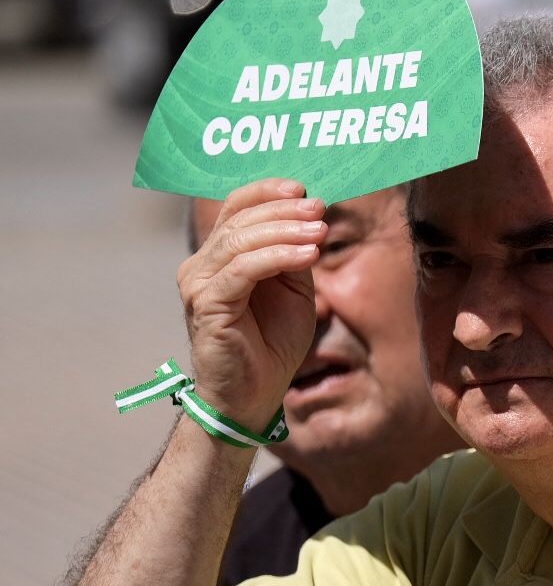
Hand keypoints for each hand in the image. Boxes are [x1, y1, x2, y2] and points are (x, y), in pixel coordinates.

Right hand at [178, 178, 326, 427]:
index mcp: (219, 257)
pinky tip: (308, 255)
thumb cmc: (272, 344)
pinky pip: (243, 270)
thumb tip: (314, 219)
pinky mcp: (207, 305)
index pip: (236, 208)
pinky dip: (278, 257)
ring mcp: (199, 284)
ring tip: (320, 231)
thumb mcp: (294, 292)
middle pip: (240, 220)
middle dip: (284, 210)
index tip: (304, 189)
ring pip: (241, 241)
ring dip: (286, 231)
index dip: (268, 192)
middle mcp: (201, 265)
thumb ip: (296, 257)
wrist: (253, 396)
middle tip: (319, 208)